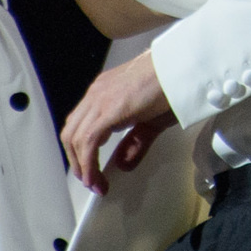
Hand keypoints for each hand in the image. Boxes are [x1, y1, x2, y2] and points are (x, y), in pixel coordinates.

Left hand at [59, 51, 178, 191]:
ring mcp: (98, 100)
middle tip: (91, 180)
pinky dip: (88, 163)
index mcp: (102, 93)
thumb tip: (122, 164)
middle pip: (70, 133)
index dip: (80, 151)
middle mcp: (95, 95)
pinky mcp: (107, 109)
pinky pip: (88, 141)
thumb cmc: (171, 85)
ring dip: (81, 166)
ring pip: (74, 138)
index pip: (79, 125)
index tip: (91, 171)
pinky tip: (95, 177)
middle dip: (77, 162)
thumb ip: (134, 142)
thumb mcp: (150, 121)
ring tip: (94, 183)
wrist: (180, 68)